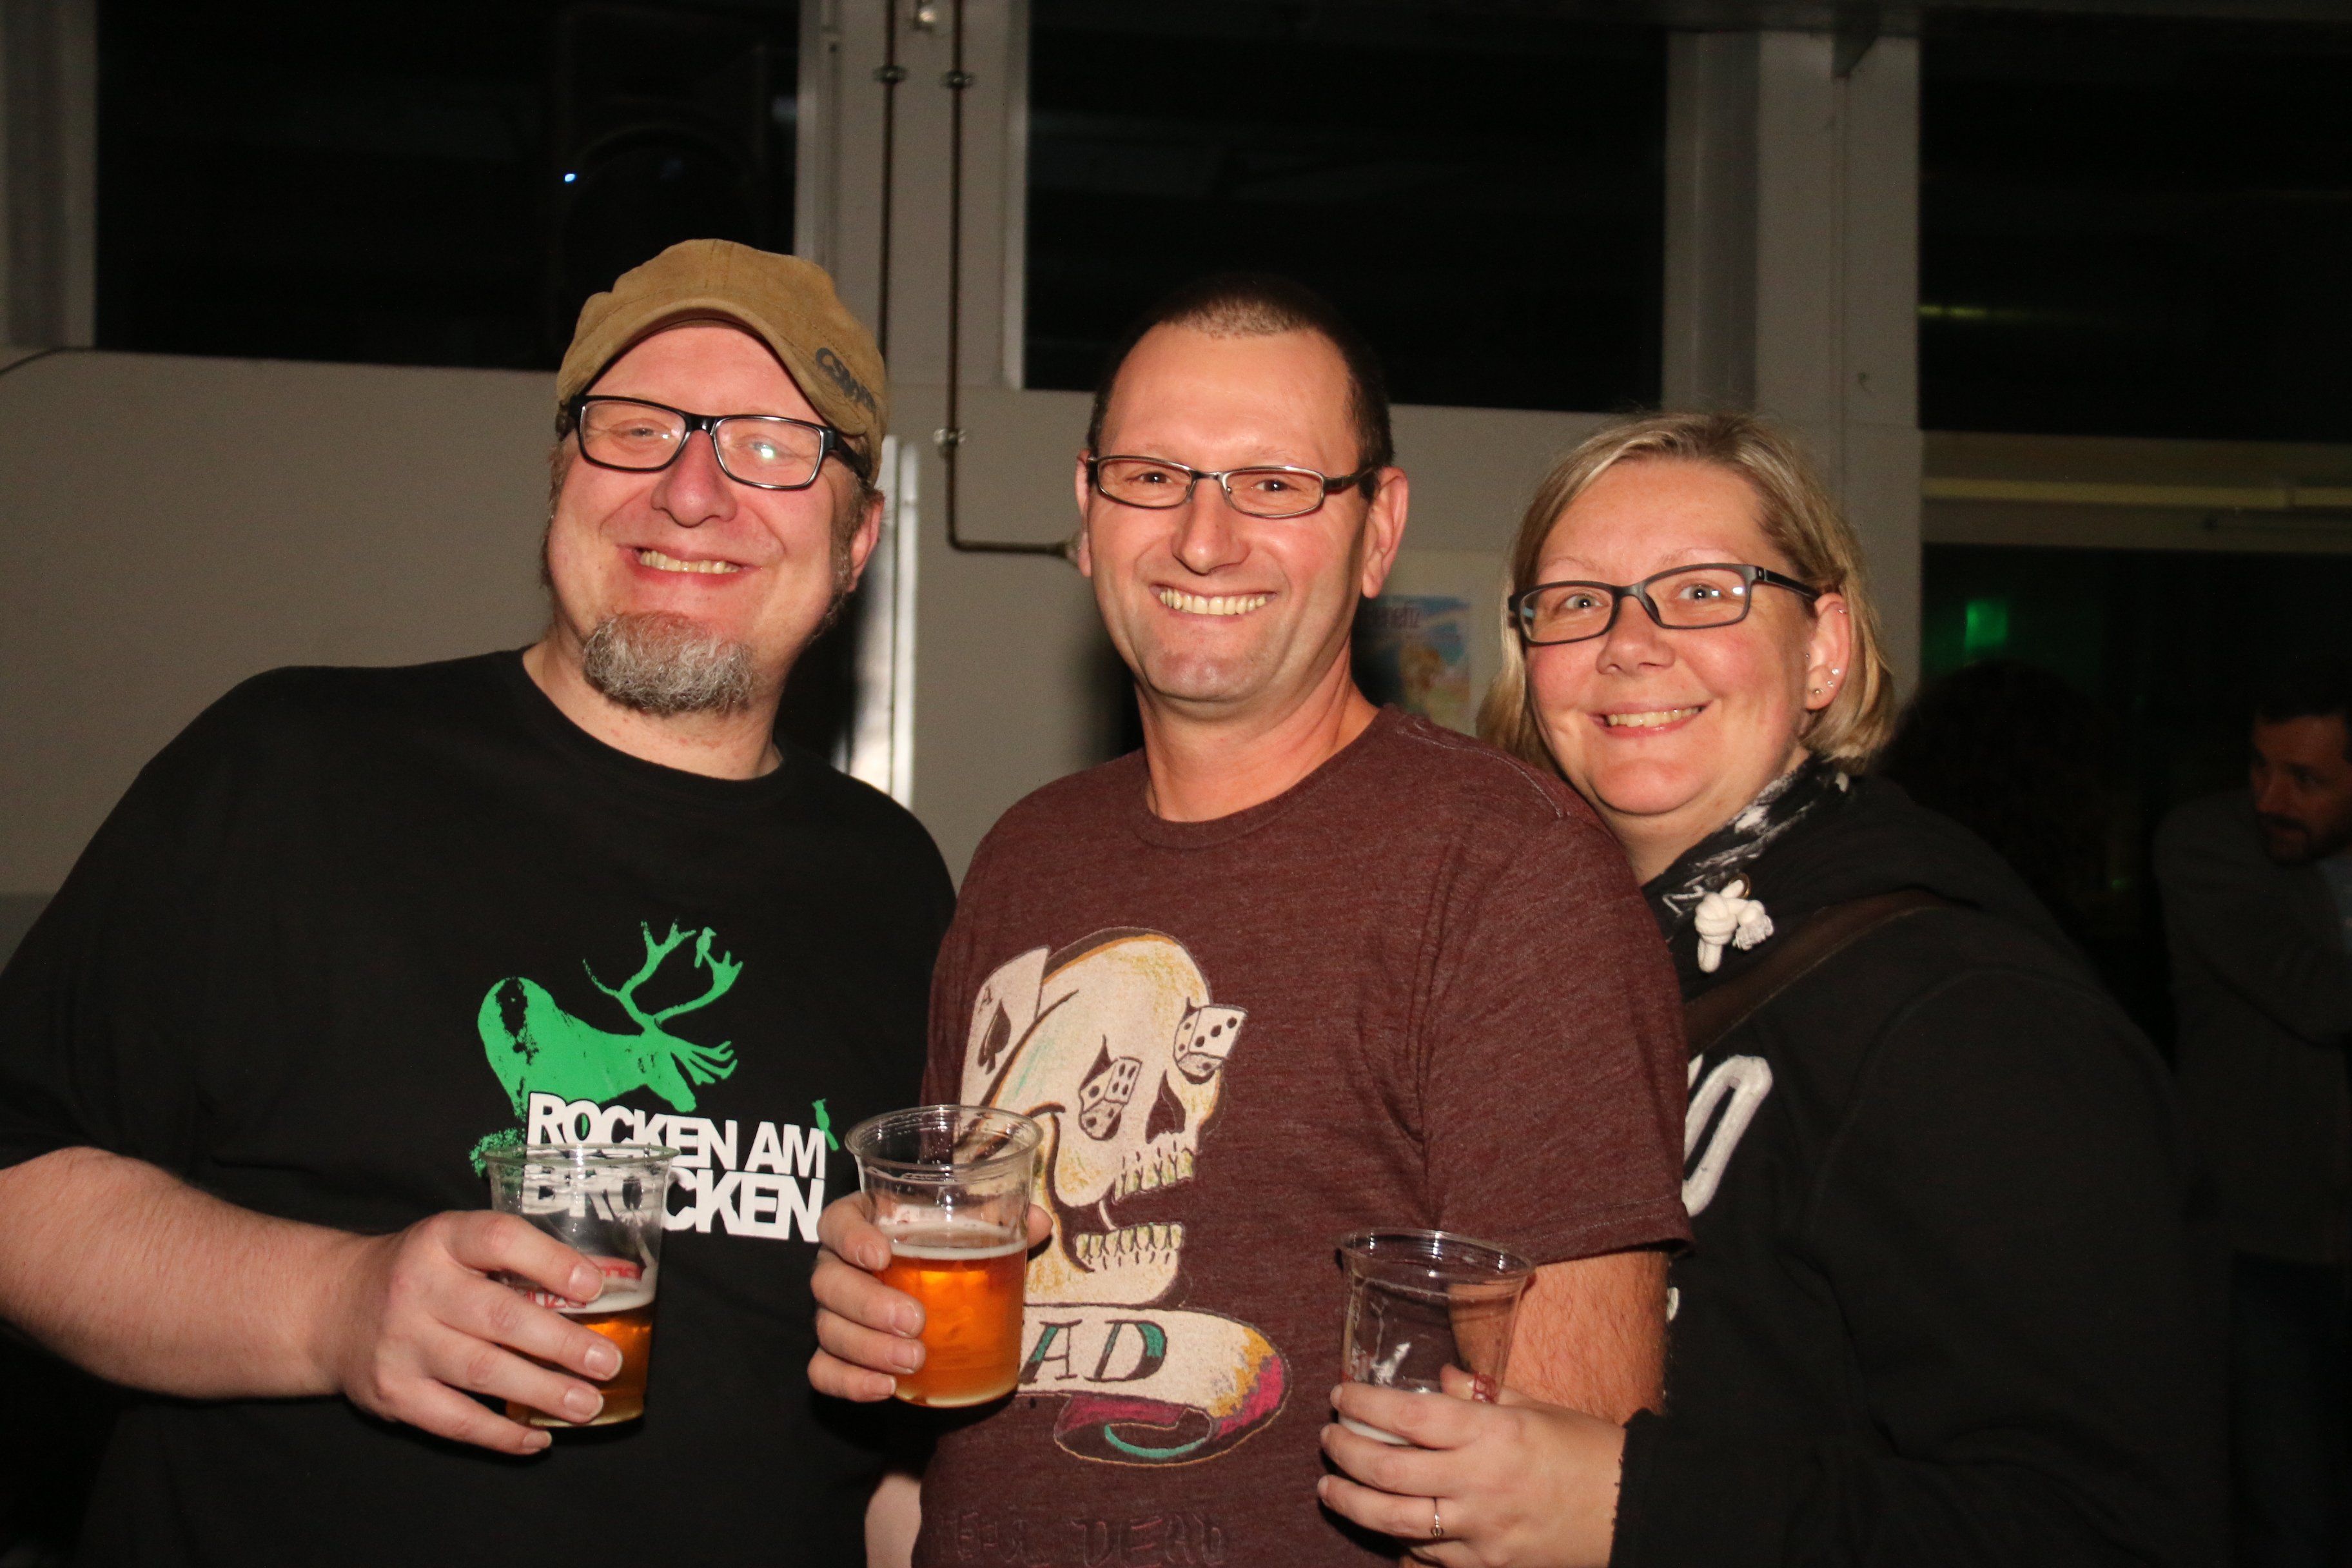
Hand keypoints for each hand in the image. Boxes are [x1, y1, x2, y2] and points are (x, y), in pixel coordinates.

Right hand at [310, 1210, 618, 1454]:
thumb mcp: (454, 1243)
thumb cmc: (420, 1273)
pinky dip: (501, 1433)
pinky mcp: (393, 1393)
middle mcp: (418, 1288)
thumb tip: (601, 1286)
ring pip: (483, 1372)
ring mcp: (402, 1344)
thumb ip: (513, 1259)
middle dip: (561, 1344)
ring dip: (543, 1392)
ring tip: (588, 1404)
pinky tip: (538, 1437)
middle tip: (607, 1362)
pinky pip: (455, 1419)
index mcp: (442, 1240)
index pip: (499, 1239)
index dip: (551, 1262)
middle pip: (500, 1317)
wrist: (331, 1308)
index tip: (594, 1286)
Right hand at [809, 1192, 1050, 1400]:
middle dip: (869, 1305)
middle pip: (828, 1282)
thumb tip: (1040, 1222)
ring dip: (868, 1348)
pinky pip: (824, 1371)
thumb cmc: (944, 1250)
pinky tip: (884, 1389)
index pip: (837, 1221)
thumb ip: (1001, 1222)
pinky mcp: (835, 1353)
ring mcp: (832, 1313)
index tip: (882, 1253)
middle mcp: (837, 1267)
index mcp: (863, 1225)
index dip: (851, 1236)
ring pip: (828, 1329)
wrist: (931, 1297)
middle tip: (915, 1321)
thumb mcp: (970, 1231)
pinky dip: (850, 1382)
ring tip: (914, 1360)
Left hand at [1318, 1377, 1624, 1567]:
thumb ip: (1483, 1392)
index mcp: (1493, 1434)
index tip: (1340, 1394)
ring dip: (1352, 1504)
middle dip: (1345, 1453)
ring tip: (1331, 1488)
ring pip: (1395, 1522)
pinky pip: (1429, 1559)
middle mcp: (1479, 1483)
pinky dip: (1400, 1543)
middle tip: (1328, 1438)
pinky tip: (1384, 1530)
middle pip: (1387, 1472)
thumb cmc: (1588, 1450)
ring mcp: (1481, 1531)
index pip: (1408, 1418)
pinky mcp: (1488, 1565)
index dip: (1364, 1405)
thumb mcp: (1537, 1406)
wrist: (1633, 1510)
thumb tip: (1440, 1377)